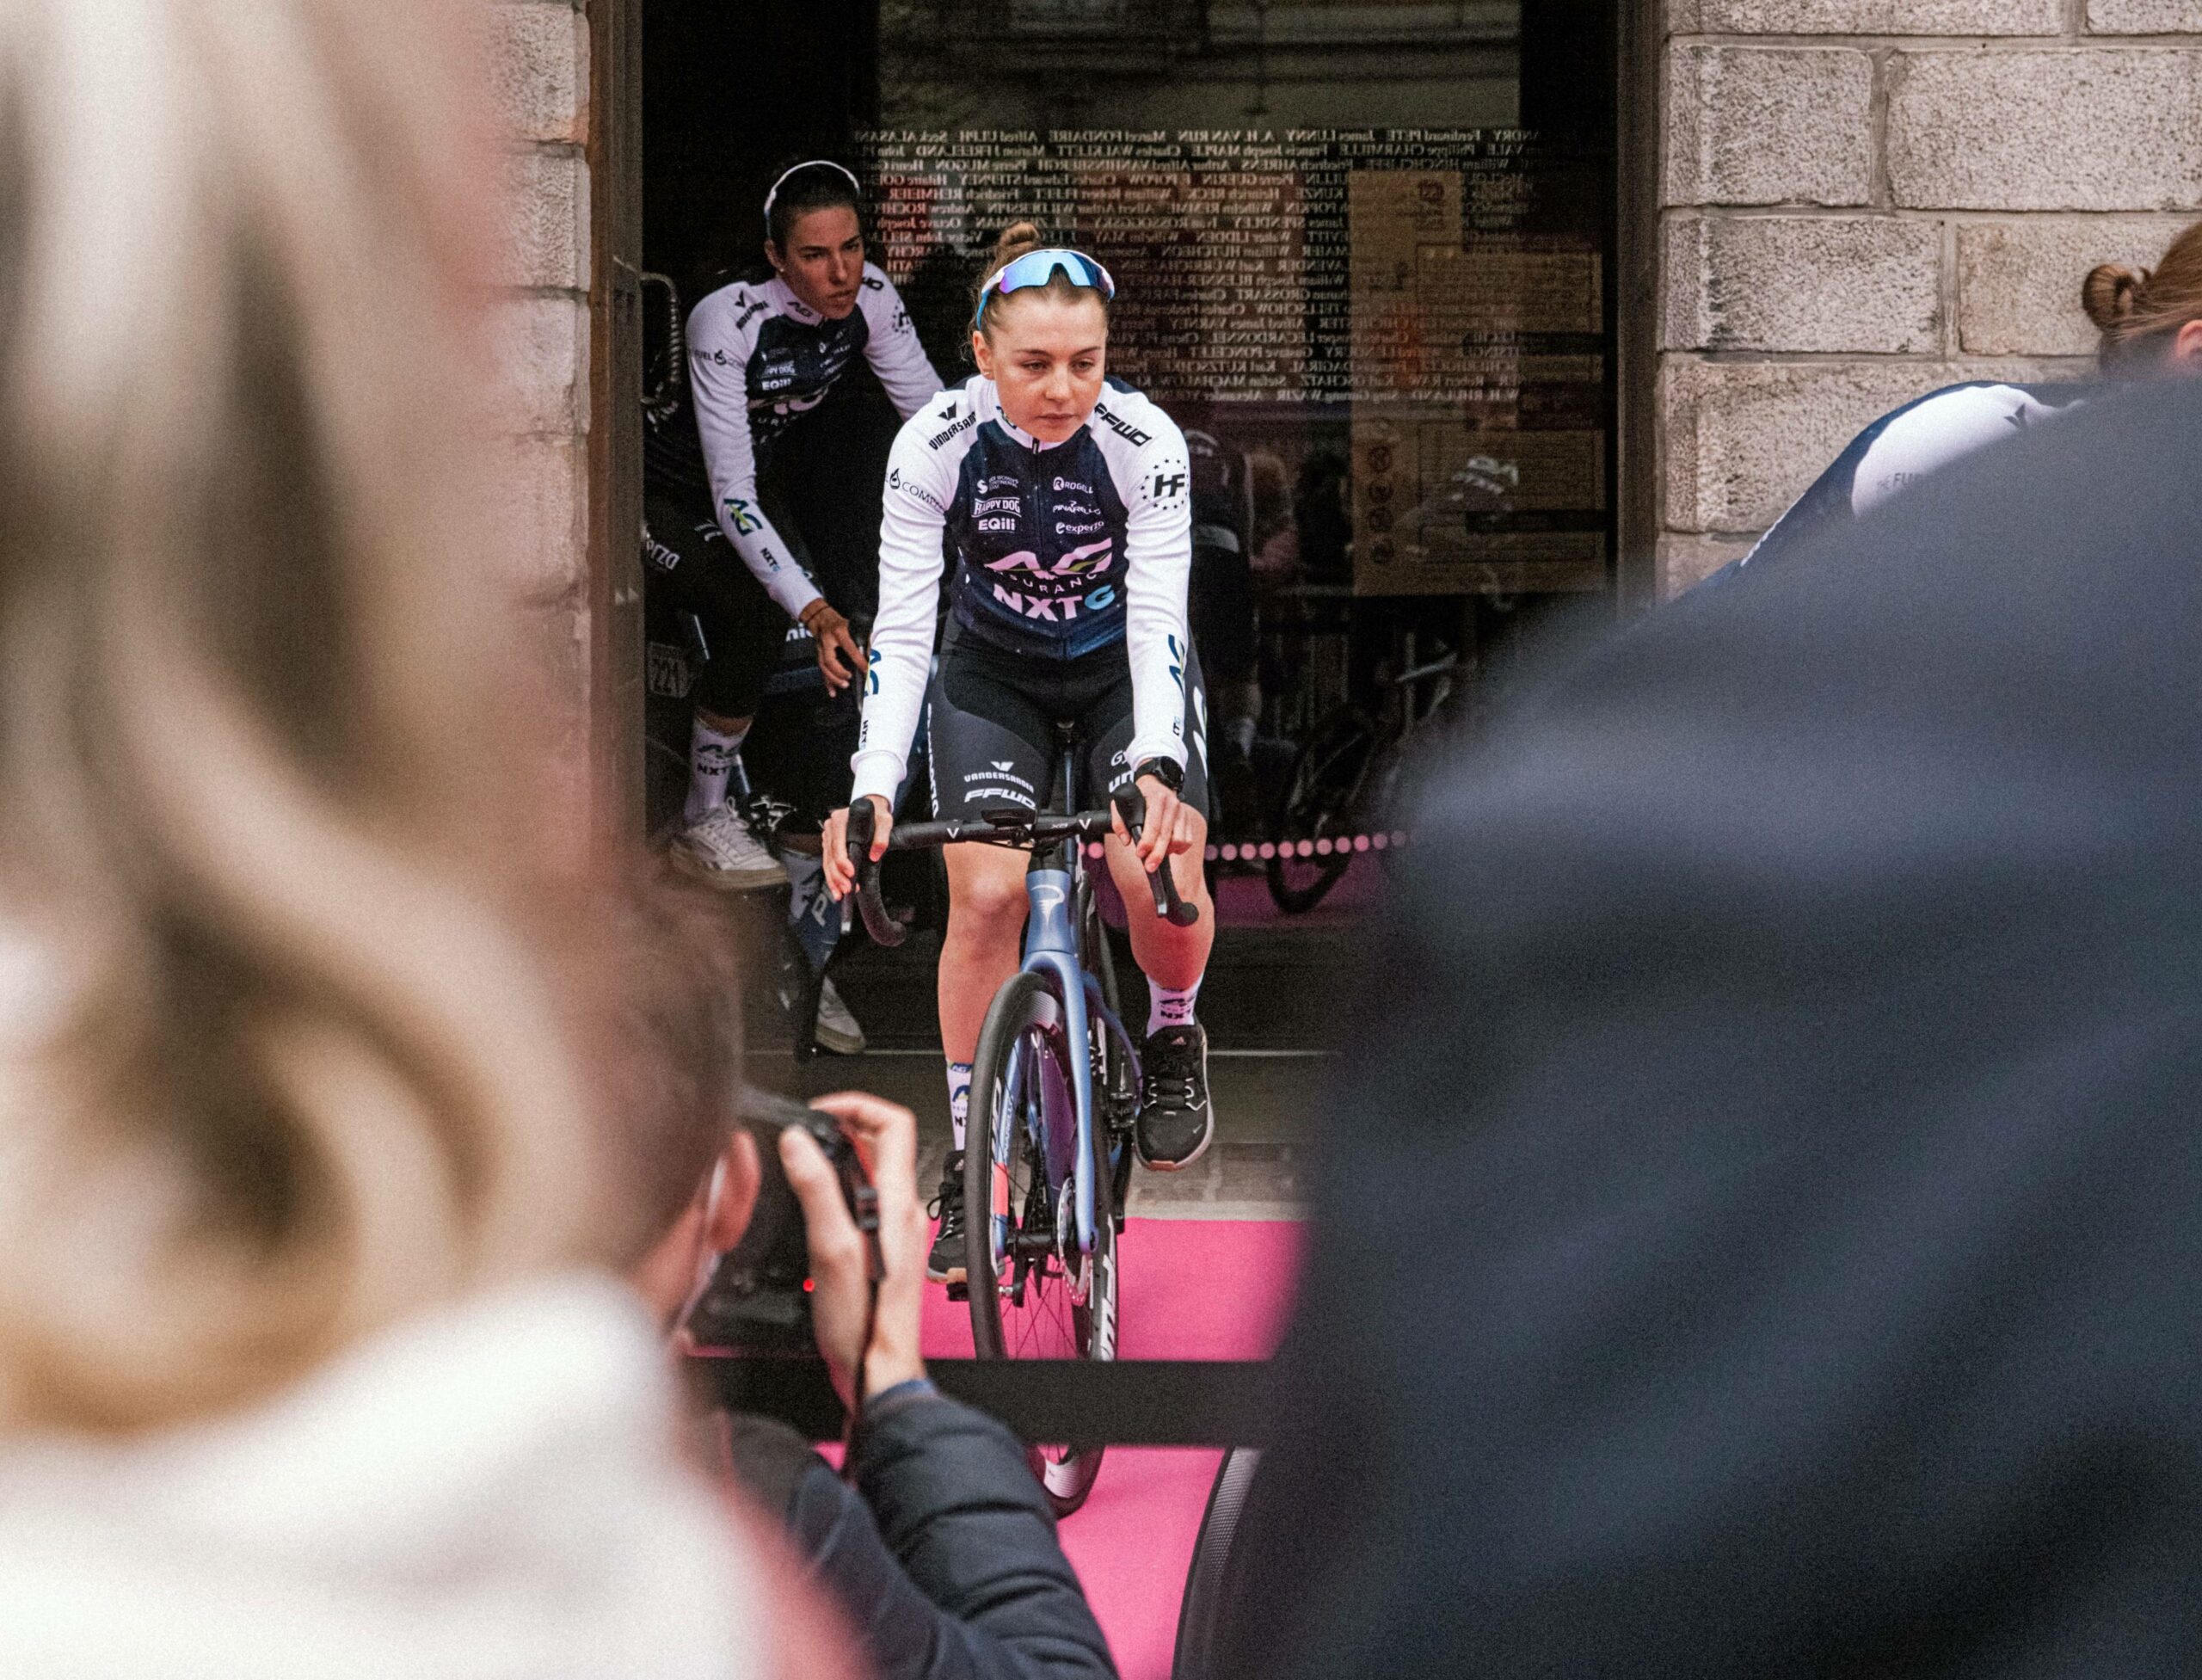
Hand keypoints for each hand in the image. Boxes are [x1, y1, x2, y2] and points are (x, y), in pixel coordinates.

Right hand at [779, 1092, 927, 1407]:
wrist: (878, 1371)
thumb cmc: (862, 1324)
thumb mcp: (830, 1249)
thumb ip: (817, 1190)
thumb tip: (799, 1143)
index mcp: (897, 1202)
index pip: (895, 1123)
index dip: (858, 1104)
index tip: (821, 1110)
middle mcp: (903, 1210)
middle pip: (884, 1141)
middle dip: (843, 1124)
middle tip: (805, 1130)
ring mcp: (896, 1228)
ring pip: (873, 1169)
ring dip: (840, 1154)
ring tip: (803, 1157)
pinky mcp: (884, 1246)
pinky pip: (865, 1198)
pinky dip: (839, 1185)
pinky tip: (813, 1201)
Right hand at [802, 602, 863, 695]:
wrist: (821, 618)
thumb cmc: (839, 622)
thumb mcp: (852, 624)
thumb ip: (863, 637)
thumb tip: (873, 651)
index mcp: (839, 632)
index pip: (849, 648)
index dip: (858, 660)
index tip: (866, 669)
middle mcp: (827, 641)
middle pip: (830, 660)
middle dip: (839, 672)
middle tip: (849, 678)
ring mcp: (821, 649)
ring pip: (824, 667)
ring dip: (833, 679)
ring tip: (844, 685)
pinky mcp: (818, 656)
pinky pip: (822, 671)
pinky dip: (827, 683)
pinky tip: (833, 692)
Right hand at [822, 796, 891, 899]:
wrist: (870, 808)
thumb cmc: (876, 813)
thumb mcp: (884, 820)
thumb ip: (882, 836)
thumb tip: (875, 855)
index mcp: (839, 820)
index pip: (837, 843)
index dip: (842, 860)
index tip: (851, 872)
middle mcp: (830, 828)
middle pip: (831, 856)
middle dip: (838, 875)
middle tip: (847, 889)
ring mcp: (828, 837)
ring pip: (827, 862)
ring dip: (833, 880)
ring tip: (841, 894)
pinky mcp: (829, 845)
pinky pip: (828, 863)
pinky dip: (832, 877)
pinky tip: (836, 889)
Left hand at [1112, 772, 1196, 872]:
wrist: (1156, 783)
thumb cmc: (1138, 797)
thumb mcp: (1122, 803)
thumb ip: (1119, 821)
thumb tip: (1126, 841)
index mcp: (1156, 799)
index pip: (1153, 824)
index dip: (1147, 841)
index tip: (1139, 854)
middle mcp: (1172, 804)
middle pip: (1167, 835)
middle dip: (1157, 854)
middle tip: (1149, 867)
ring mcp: (1182, 812)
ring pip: (1180, 840)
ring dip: (1168, 851)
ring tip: (1157, 853)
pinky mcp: (1188, 819)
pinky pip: (1188, 840)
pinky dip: (1179, 849)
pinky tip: (1168, 849)